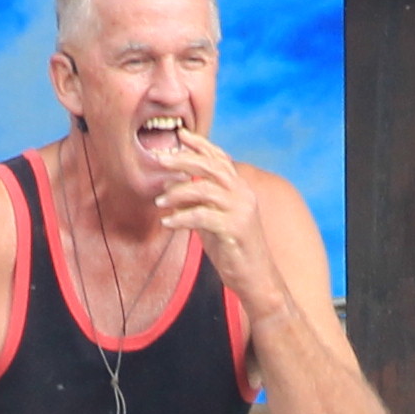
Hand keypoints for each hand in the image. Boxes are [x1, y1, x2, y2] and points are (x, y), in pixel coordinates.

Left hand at [148, 130, 264, 275]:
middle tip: (159, 159)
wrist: (255, 278)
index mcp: (239, 189)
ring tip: (159, 201)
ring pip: (204, 189)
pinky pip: (201, 216)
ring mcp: (241, 210)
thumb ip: (195, 201)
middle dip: (183, 159)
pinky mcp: (234, 229)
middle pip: (211, 167)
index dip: (200, 144)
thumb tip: (168, 181)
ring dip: (177, 193)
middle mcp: (243, 194)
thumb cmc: (232, 249)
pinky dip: (181, 218)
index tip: (180, 135)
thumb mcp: (211, 220)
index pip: (220, 158)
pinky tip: (167, 223)